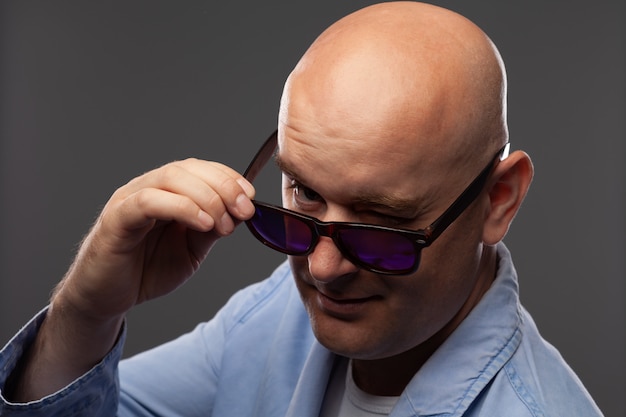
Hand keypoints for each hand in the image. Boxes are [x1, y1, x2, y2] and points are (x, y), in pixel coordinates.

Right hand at [55, 158, 255, 321]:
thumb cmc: (146, 271)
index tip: (250, 198)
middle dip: (224, 186)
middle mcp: (148, 189)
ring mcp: (130, 200)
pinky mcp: (116, 219)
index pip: (200, 169)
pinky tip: (202, 223)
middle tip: (243, 211)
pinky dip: (181, 207)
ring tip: (223, 223)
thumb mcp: (192, 250)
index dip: (229, 178)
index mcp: (167, 193)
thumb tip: (241, 211)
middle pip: (188, 169)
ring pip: (170, 178)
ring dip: (206, 197)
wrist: (106, 299)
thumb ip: (212, 229)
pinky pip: (148, 201)